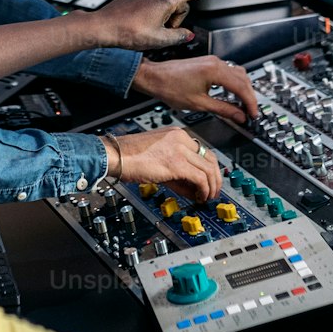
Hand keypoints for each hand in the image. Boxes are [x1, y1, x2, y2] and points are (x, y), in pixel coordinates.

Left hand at [90, 0, 227, 53]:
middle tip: (159, 33)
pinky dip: (150, 15)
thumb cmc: (127, 33)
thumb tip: (187, 33)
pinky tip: (138, 24)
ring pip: (165, 6)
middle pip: (179, 5)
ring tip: (145, 30)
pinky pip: (152, 4)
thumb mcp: (159, 40)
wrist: (103, 27)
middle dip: (175, 20)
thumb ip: (178, 36)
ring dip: (162, 18)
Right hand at [104, 125, 221, 201]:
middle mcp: (181, 138)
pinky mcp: (177, 163)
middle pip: (210, 158)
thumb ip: (178, 171)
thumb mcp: (159, 159)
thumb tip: (193, 188)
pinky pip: (200, 178)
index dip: (210, 169)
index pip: (203, 151)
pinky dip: (204, 189)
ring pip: (209, 169)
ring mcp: (180, 149)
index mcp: (176, 134)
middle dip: (216, 178)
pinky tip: (200, 197)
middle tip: (214, 191)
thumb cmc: (130, 156)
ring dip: (212, 186)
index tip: (210, 181)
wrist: (116, 155)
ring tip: (208, 197)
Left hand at [133, 55, 258, 123]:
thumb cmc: (170, 88)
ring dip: (243, 89)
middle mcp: (216, 63)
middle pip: (243, 79)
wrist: (154, 77)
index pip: (242, 87)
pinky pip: (229, 72)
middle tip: (251, 113)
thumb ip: (223, 110)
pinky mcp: (208, 63)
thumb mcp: (199, 104)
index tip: (253, 114)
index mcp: (215, 71)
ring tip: (243, 106)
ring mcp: (213, 61)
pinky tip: (233, 95)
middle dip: (249, 97)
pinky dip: (235, 84)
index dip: (250, 102)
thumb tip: (240, 116)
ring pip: (238, 74)